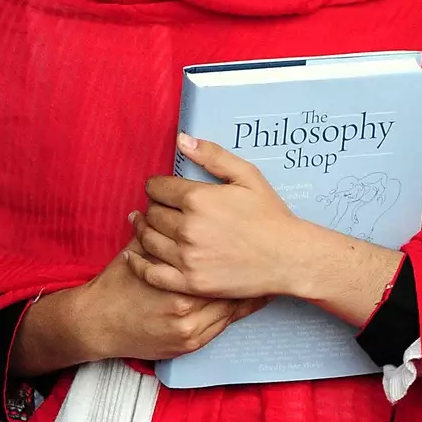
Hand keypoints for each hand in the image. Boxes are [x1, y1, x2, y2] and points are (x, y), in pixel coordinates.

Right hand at [10, 246, 264, 371]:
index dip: (234, 245)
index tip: (252, 234)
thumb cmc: (116, 286)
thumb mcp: (135, 252)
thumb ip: (158, 233)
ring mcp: (189, 328)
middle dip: (247, 271)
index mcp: (174, 278)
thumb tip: (172, 206)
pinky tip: (254, 300)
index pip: (212, 257)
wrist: (97, 325)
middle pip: (227, 284)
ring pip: (230, 307)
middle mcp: (184, 305)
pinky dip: (240, 311)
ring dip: (250, 292)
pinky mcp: (191, 343)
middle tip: (270, 256)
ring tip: (271, 278)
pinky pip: (223, 326)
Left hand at [132, 135, 402, 327]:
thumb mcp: (248, 176)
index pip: (158, 188)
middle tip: (156, 208)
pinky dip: (137, 263)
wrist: (289, 257)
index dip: (156, 186)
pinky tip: (133, 256)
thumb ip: (213, 156)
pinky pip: (151, 273)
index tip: (159, 189)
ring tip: (143, 226)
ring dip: (142, 230)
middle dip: (151, 208)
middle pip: (151, 214)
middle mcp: (188, 228)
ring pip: (147, 240)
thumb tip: (182, 139)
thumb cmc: (271, 216)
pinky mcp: (190, 282)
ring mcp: (187, 257)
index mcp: (198, 199)